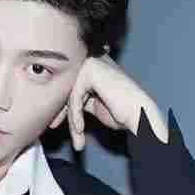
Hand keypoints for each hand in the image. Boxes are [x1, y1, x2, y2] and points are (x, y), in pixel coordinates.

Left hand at [49, 50, 168, 150]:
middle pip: (68, 88)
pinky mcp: (91, 69)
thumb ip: (79, 98)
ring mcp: (92, 62)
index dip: (62, 105)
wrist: (140, 115)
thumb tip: (58, 104)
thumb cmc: (122, 113)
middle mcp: (94, 60)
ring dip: (72, 117)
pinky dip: (75, 115)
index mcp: (96, 66)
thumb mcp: (94, 104)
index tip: (55, 123)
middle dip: (62, 110)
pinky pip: (75, 95)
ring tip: (77, 134)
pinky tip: (80, 128)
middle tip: (54, 126)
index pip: (71, 85)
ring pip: (70, 93)